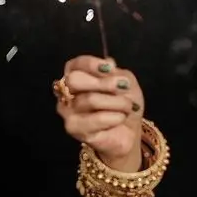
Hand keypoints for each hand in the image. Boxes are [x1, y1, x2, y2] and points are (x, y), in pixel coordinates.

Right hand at [54, 54, 145, 169]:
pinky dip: (115, 117)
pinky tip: (120, 119)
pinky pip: (97, 118)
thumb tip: (109, 63)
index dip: (92, 64)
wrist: (129, 133)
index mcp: (76, 75)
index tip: (110, 67)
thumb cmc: (124, 105)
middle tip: (123, 87)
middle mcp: (66, 91)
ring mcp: (67, 110)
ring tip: (128, 107)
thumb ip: (116, 74)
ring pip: (90, 100)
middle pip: (75, 80)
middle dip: (103, 83)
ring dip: (117, 103)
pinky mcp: (73, 128)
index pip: (77, 64)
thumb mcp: (127, 84)